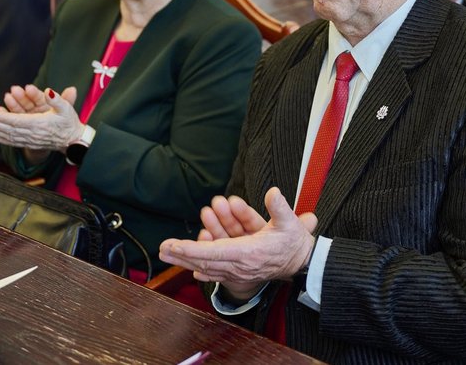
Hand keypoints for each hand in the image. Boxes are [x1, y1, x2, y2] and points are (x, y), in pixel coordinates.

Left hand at [0, 87, 81, 150]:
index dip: (4, 118)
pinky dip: (2, 140)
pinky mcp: (31, 144)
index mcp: (41, 124)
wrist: (74, 141)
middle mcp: (34, 134)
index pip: (18, 121)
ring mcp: (31, 141)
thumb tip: (48, 91)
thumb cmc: (70, 122)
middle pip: (10, 130)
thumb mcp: (67, 108)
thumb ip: (57, 99)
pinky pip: (14, 142)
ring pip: (10, 137)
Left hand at [160, 187, 317, 299]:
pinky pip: (218, 273)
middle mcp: (241, 265)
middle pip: (205, 261)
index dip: (193, 249)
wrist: (303, 263)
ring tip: (169, 253)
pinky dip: (203, 272)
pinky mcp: (241, 272)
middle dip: (182, 255)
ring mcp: (240, 271)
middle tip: (162, 250)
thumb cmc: (294, 242)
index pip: (215, 251)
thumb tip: (273, 192)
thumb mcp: (291, 222)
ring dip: (187, 260)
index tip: (174, 246)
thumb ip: (280, 207)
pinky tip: (191, 271)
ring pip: (208, 267)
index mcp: (249, 252)